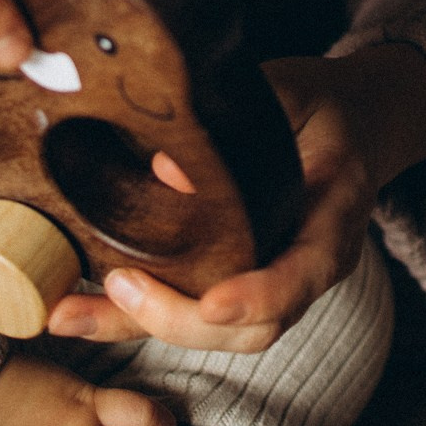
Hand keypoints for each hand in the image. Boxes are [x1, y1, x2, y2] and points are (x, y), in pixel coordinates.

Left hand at [46, 43, 425, 351]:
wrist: (353, 121)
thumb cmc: (322, 103)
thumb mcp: (293, 92)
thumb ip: (240, 126)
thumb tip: (163, 170)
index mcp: (334, 218)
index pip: (304, 275)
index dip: (260, 297)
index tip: (215, 303)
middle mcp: (305, 265)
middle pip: (253, 326)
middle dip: (180, 320)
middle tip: (119, 289)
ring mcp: (273, 279)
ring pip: (217, 333)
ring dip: (143, 328)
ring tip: (73, 313)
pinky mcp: (236, 277)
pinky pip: (192, 309)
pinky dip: (136, 317)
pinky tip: (79, 307)